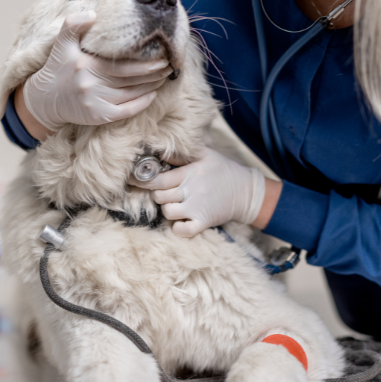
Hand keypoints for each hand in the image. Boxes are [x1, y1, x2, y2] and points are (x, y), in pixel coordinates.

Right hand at [22, 11, 172, 130]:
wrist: (44, 99)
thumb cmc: (58, 67)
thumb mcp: (62, 44)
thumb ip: (73, 25)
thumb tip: (92, 15)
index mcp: (86, 64)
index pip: (122, 64)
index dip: (145, 62)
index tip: (162, 55)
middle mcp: (90, 84)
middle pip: (131, 79)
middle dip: (154, 73)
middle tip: (170, 65)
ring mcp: (95, 102)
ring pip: (131, 94)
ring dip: (151, 86)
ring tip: (165, 77)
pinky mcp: (98, 116)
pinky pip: (126, 111)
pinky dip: (141, 103)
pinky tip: (153, 95)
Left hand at [129, 148, 266, 236]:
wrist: (246, 191)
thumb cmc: (223, 170)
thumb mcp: (205, 155)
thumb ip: (181, 155)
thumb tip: (158, 150)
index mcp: (190, 173)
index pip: (158, 179)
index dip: (143, 180)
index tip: (134, 179)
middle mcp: (191, 190)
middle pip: (159, 197)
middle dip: (158, 195)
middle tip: (164, 192)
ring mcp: (197, 208)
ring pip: (168, 212)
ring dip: (168, 209)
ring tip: (175, 204)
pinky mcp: (203, 222)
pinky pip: (182, 230)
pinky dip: (178, 228)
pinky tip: (181, 220)